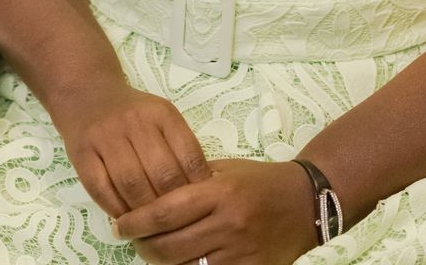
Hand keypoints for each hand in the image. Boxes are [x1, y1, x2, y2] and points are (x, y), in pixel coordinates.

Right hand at [49, 80, 210, 218]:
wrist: (87, 94)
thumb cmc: (132, 114)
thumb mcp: (162, 118)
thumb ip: (181, 148)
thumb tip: (202, 190)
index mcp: (162, 114)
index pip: (189, 156)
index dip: (197, 188)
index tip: (198, 206)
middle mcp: (135, 122)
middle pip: (162, 174)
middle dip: (171, 205)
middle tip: (174, 223)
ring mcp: (106, 136)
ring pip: (131, 184)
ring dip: (143, 212)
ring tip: (150, 225)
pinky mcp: (82, 153)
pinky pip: (101, 189)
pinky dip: (116, 209)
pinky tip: (125, 218)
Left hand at [115, 158, 318, 264]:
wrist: (305, 203)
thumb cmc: (258, 181)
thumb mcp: (223, 170)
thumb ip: (188, 183)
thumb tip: (146, 199)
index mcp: (220, 192)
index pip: (165, 212)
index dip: (135, 222)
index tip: (120, 224)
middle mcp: (230, 224)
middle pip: (169, 248)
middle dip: (143, 247)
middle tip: (133, 241)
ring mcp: (241, 253)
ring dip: (161, 264)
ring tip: (154, 252)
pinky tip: (182, 263)